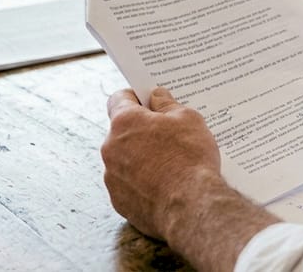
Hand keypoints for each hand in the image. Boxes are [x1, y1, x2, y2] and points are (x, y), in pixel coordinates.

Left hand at [102, 87, 220, 240]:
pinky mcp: (119, 202)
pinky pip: (128, 185)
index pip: (119, 99)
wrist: (191, 205)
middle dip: (142, 130)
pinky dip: (142, 182)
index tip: (148, 100)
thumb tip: (157, 97)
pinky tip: (165, 185)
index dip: (135, 96)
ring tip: (170, 164)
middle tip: (168, 134)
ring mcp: (112, 178)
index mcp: (124, 122)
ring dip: (141, 157)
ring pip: (124, 160)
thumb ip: (167, 104)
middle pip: (122, 132)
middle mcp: (111, 149)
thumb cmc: (190, 158)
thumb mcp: (188, 119)